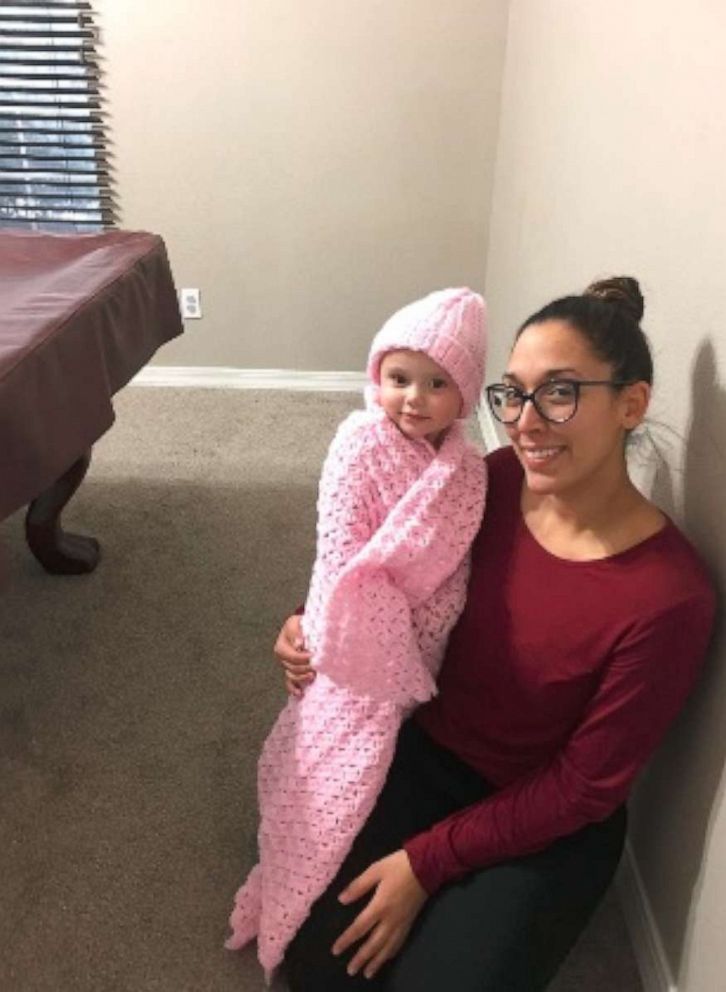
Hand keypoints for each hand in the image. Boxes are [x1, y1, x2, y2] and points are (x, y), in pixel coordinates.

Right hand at [274, 613, 314, 697]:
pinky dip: (293, 688)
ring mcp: (286, 666)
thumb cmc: (299, 624)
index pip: (292, 656)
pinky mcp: (291, 671)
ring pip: (292, 676)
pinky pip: (289, 682)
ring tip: (313, 675)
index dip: (303, 658)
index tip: (314, 656)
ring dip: (302, 677)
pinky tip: (299, 693)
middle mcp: (281, 658)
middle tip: (317, 666)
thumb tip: (298, 644)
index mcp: (281, 647)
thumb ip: (297, 632)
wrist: (300, 627)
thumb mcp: (296, 623)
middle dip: (305, 668)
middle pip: (292, 668)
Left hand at [331, 850, 427, 978]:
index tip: (336, 951)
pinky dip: (391, 954)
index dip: (347, 940)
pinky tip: (386, 959)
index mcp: (379, 906)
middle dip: (361, 958)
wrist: (426, 866)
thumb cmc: (398, 866)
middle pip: (373, 944)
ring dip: (376, 962)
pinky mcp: (410, 922)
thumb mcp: (375, 870)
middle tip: (350, 971)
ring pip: (387, 948)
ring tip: (367, 973)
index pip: (359, 928)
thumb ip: (358, 886)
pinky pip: (399, 943)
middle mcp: (390, 919)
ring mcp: (401, 923)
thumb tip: (341, 900)